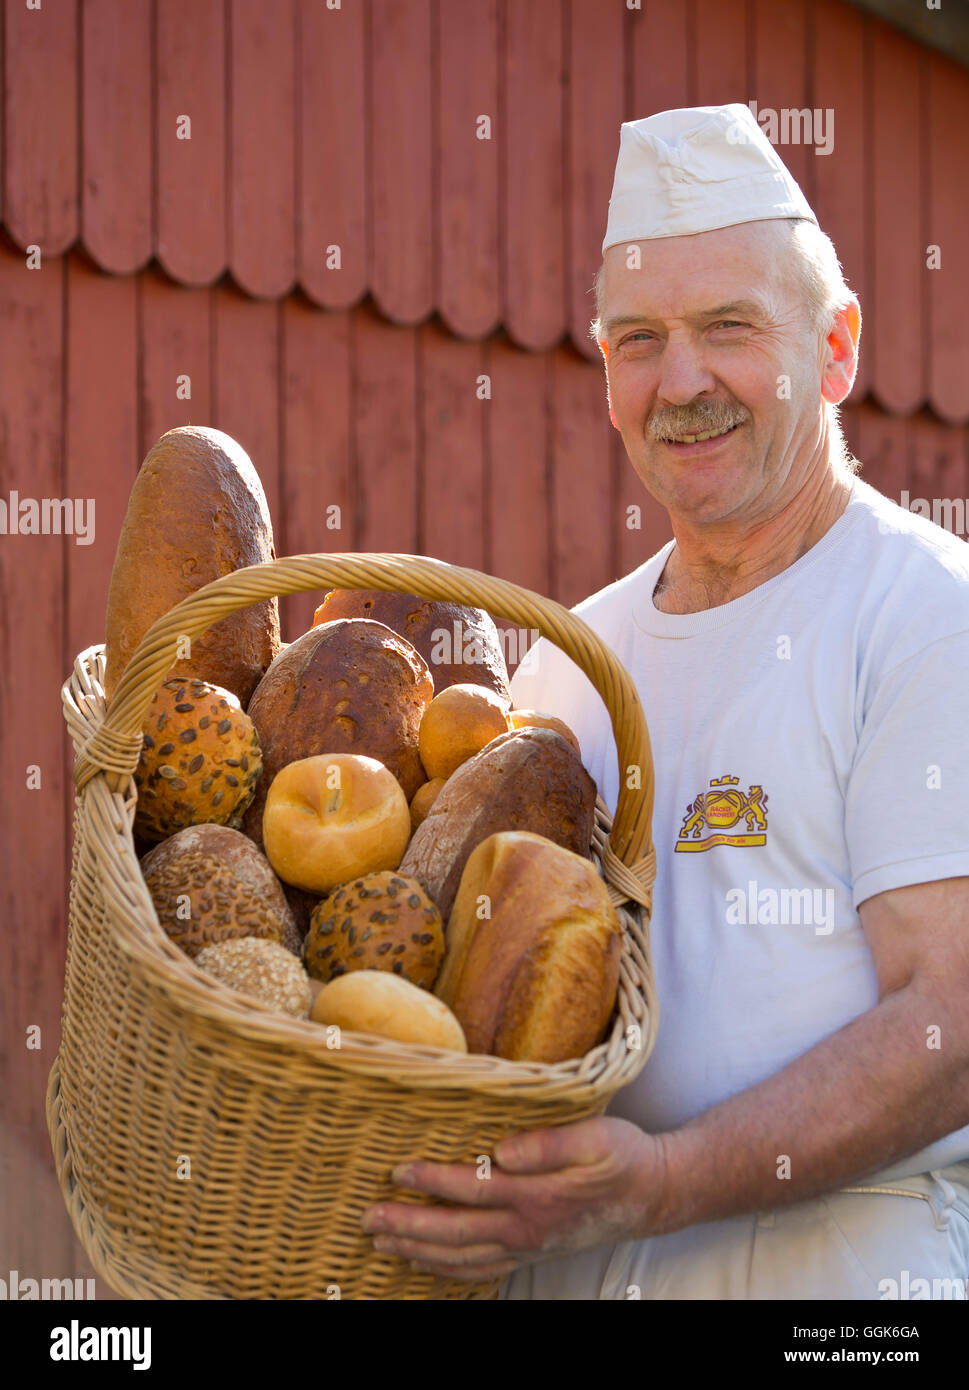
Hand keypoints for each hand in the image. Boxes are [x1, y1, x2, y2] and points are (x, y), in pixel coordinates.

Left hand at [360, 1115, 668, 1281]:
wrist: (654, 1193)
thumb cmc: (623, 1156)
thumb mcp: (596, 1136)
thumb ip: (549, 1144)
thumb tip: (503, 1148)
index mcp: (537, 1195)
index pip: (472, 1188)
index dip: (433, 1181)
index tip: (397, 1171)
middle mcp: (526, 1228)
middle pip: (455, 1231)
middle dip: (408, 1226)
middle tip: (368, 1218)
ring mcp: (527, 1246)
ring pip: (461, 1255)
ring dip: (418, 1250)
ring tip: (380, 1241)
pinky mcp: (531, 1252)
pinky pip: (482, 1270)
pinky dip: (448, 1270)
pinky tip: (424, 1264)